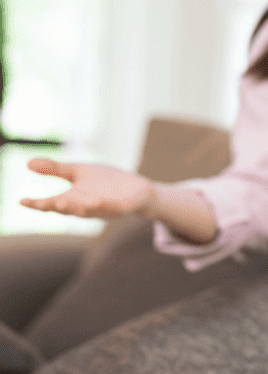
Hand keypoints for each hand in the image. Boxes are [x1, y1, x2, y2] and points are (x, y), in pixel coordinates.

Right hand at [20, 158, 155, 219]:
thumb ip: (56, 169)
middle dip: (58, 206)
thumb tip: (28, 163)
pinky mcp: (124, 207)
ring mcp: (105, 209)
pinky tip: (97, 201)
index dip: (38, 204)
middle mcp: (87, 207)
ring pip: (89, 210)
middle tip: (46, 203)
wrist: (139, 189)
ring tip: (66, 201)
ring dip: (78, 207)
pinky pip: (113, 208)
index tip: (22, 201)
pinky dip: (105, 205)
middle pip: (70, 209)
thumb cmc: (106, 182)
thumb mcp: (79, 172)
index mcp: (74, 200)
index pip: (53, 204)